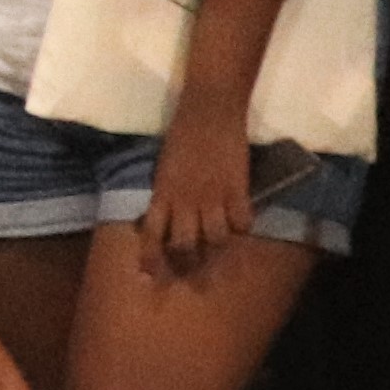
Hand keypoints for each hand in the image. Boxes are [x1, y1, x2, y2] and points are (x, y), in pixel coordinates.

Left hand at [143, 104, 256, 276]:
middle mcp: (185, 201)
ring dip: (217, 246)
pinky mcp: (237, 189)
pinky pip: (242, 222)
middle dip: (188, 262)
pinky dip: (243, 227)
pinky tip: (242, 221)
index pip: (152, 234)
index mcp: (162, 193)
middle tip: (194, 271)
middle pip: (184, 245)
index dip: (150, 259)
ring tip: (220, 244)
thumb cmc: (182, 135)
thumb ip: (165, 195)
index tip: (147, 278)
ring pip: (215, 239)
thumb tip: (162, 218)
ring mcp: (212, 197)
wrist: (207, 111)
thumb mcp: (164, 168)